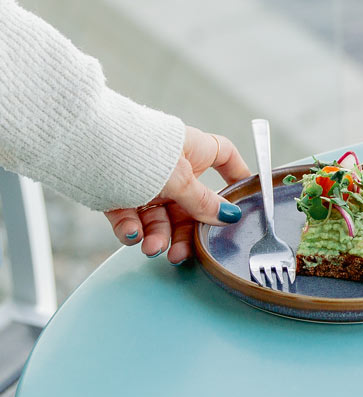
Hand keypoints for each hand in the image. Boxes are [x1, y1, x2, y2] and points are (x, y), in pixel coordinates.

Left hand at [105, 126, 250, 264]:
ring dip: (157, 236)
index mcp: (192, 150)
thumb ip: (203, 202)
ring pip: (159, 217)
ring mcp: (145, 181)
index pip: (225, 156)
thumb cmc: (138, 150)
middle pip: (190, 205)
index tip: (243, 198)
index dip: (237, 175)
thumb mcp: (180, 180)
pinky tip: (132, 234)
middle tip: (182, 251)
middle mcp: (170, 167)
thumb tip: (229, 215)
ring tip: (151, 248)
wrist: (85, 145)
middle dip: (185, 231)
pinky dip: (132, 230)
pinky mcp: (118, 194)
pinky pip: (131, 218)